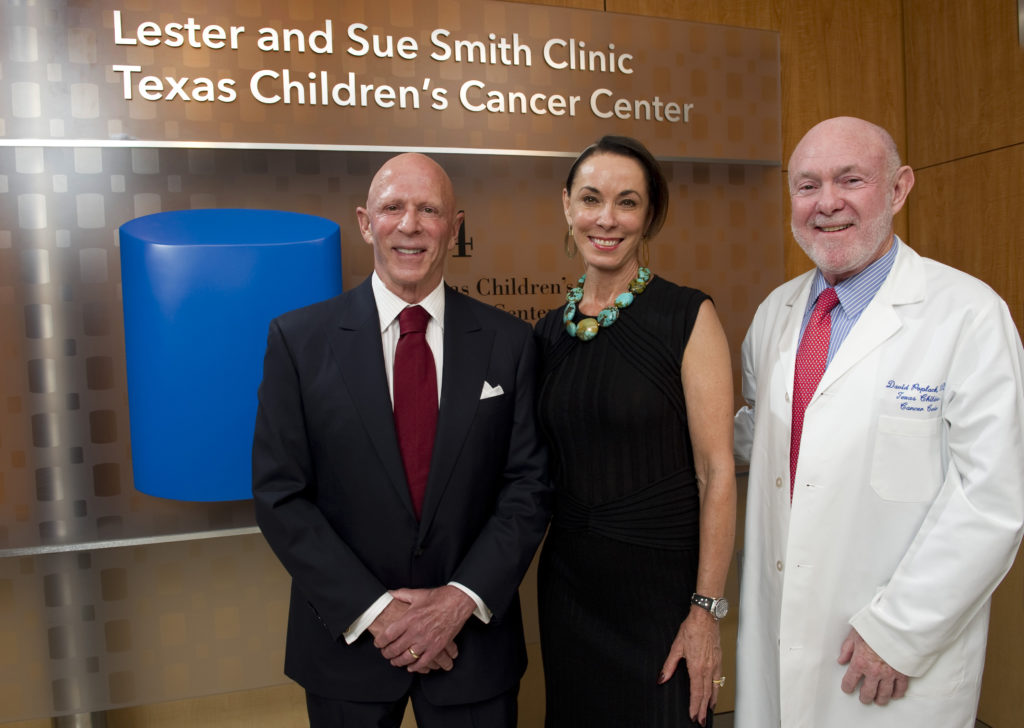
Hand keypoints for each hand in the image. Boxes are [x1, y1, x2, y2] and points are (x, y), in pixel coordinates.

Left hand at [368, 598, 457, 672]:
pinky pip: (423, 662)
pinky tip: (411, 667)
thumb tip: (389, 593)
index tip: (378, 643)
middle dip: (387, 653)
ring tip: (395, 661)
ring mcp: (427, 640)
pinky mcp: (437, 647)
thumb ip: (401, 594)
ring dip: (399, 662)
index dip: (380, 641)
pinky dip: (415, 667)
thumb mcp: (417, 594)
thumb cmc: (438, 597)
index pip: (388, 634)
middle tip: (385, 654)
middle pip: (395, 648)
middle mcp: (416, 631)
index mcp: (409, 618)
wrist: (458, 601)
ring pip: (407, 658)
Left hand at [657, 607, 721, 725]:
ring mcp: (715, 664)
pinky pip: (718, 679)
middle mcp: (708, 668)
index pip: (696, 692)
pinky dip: (717, 690)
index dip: (694, 706)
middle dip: (703, 709)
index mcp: (696, 666)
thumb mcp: (676, 647)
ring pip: (714, 688)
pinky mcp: (719, 660)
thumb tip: (662, 678)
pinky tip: (715, 693)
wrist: (706, 616)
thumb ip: (669, 665)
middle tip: (702, 721)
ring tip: (709, 711)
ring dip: (711, 702)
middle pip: (706, 694)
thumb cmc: (691, 628)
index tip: (693, 716)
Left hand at [838, 627, 908, 704]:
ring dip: (880, 699)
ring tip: (878, 700)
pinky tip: (894, 695)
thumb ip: (847, 649)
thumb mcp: (855, 634)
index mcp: (860, 662)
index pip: (850, 681)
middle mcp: (874, 671)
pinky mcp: (902, 673)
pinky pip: (900, 689)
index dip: (847, 687)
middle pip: (867, 693)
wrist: (897, 626)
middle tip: (864, 698)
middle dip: (864, 698)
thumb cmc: (876, 627)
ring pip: (884, 694)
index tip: (847, 688)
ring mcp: (889, 674)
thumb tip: (841, 660)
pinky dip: (897, 694)